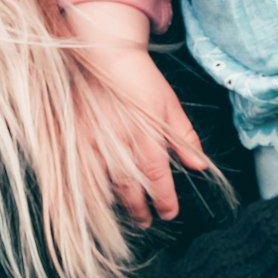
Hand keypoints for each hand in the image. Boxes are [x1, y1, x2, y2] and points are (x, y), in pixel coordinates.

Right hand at [71, 1, 206, 224]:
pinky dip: (94, 192)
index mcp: (147, 138)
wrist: (105, 57)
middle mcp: (121, 147)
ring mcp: (96, 146)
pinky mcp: (77, 142)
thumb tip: (201, 165)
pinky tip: (101, 197)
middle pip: (131, 191)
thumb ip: (185, 138)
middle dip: (141, 210)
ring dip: (119, 204)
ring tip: (128, 211)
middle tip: (148, 219)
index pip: (158, 181)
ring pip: (106, 188)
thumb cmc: (141, 80)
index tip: (169, 212)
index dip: (164, 201)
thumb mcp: (170, 105)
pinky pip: (84, 177)